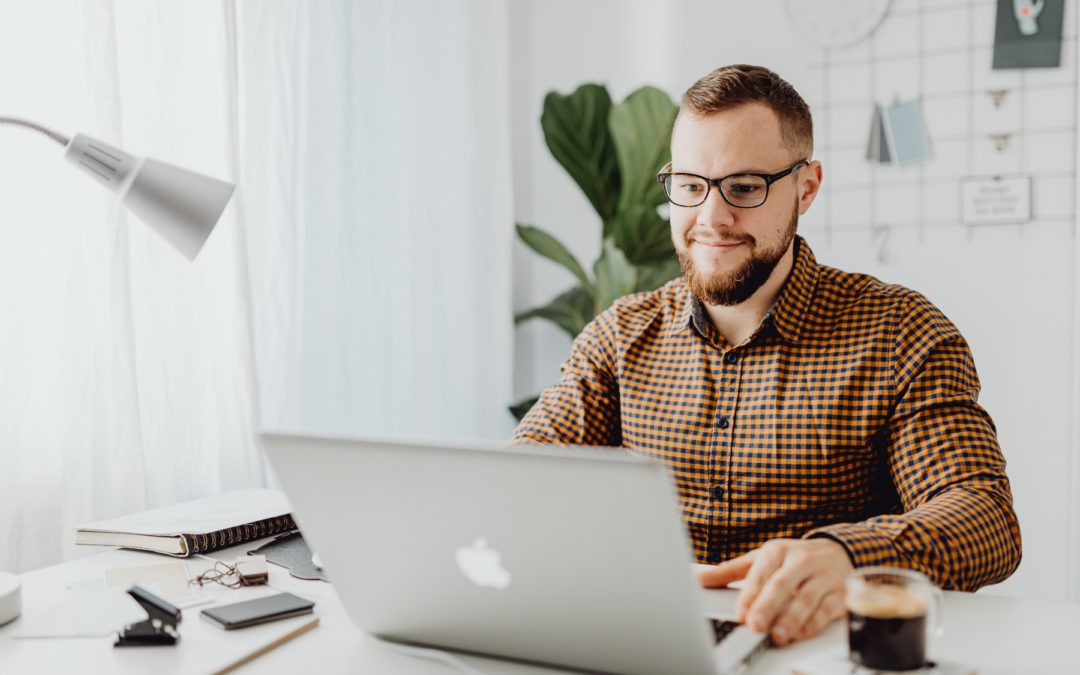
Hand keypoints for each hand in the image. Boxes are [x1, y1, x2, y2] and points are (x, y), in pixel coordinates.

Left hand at [698, 538, 852, 644]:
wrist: (838, 552)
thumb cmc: (795, 558)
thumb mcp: (761, 558)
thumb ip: (731, 570)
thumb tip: (701, 579)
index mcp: (778, 551)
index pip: (760, 574)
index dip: (750, 595)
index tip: (741, 614)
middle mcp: (801, 561)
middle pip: (782, 584)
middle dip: (768, 606)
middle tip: (756, 625)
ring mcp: (822, 576)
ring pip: (807, 598)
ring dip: (792, 618)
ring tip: (778, 634)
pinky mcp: (839, 593)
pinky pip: (827, 609)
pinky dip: (814, 623)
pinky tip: (801, 633)